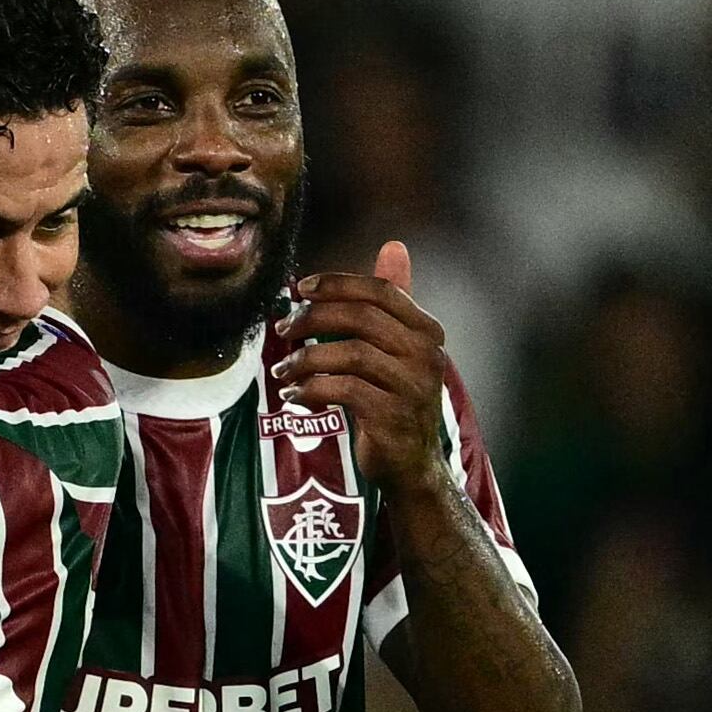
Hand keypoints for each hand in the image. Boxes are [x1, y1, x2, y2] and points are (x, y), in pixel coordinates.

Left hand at [286, 239, 451, 493]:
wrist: (412, 466)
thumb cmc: (397, 401)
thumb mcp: (398, 349)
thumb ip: (391, 302)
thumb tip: (394, 246)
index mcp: (427, 331)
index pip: (380, 292)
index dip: (337, 284)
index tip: (299, 289)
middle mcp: (427, 355)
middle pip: (362, 318)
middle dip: (314, 318)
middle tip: (283, 329)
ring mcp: (412, 387)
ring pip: (349, 354)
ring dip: (306, 359)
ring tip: (283, 370)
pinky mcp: (392, 416)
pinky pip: (343, 389)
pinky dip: (312, 388)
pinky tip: (295, 394)